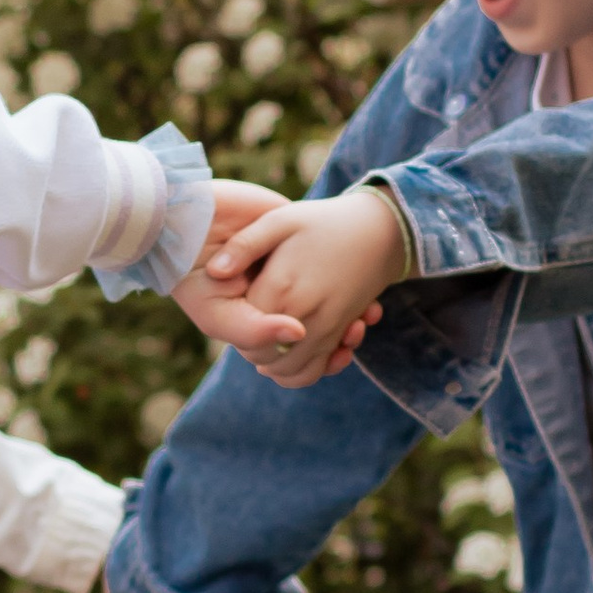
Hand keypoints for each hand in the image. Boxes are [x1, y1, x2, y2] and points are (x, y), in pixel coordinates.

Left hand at [210, 185, 405, 386]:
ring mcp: (326, 330)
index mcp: (282, 287)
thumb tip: (213, 272)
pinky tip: (287, 352)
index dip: (232, 322)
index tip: (232, 303)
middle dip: (248, 346)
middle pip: (261, 354)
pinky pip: (314, 371)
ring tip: (264, 338)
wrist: (380, 233)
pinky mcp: (339, 337)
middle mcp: (305, 316)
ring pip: (286, 370)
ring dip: (270, 363)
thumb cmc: (322, 223)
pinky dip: (297, 372)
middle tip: (246, 320)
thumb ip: (244, 246)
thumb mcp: (280, 220)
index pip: (242, 326)